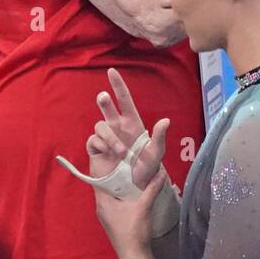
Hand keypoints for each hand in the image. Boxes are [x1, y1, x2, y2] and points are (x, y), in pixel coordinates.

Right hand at [86, 68, 168, 188]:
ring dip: (110, 137)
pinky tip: (109, 154)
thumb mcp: (156, 154)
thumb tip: (166, 121)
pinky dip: (101, 145)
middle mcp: (117, 128)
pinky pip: (93, 140)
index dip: (118, 86)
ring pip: (100, 126)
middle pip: (107, 107)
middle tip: (104, 97)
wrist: (133, 186)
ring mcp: (105, 138)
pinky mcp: (95, 149)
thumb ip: (159, 137)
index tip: (111, 71)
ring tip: (120, 152)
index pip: (124, 100)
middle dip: (104, 101)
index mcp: (132, 124)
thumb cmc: (146, 169)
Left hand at [95, 168, 165, 258]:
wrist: (134, 256)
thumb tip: (160, 171)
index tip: (114, 156)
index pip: (98, 178)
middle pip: (105, 186)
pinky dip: (123, 195)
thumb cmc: (134, 230)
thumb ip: (152, 188)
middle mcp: (101, 207)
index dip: (105, 166)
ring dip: (119, 186)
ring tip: (131, 173)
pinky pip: (116, 202)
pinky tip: (134, 191)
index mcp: (103, 201)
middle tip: (125, 162)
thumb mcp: (144, 206)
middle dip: (115, 175)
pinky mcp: (114, 221)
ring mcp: (107, 215)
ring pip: (111, 195)